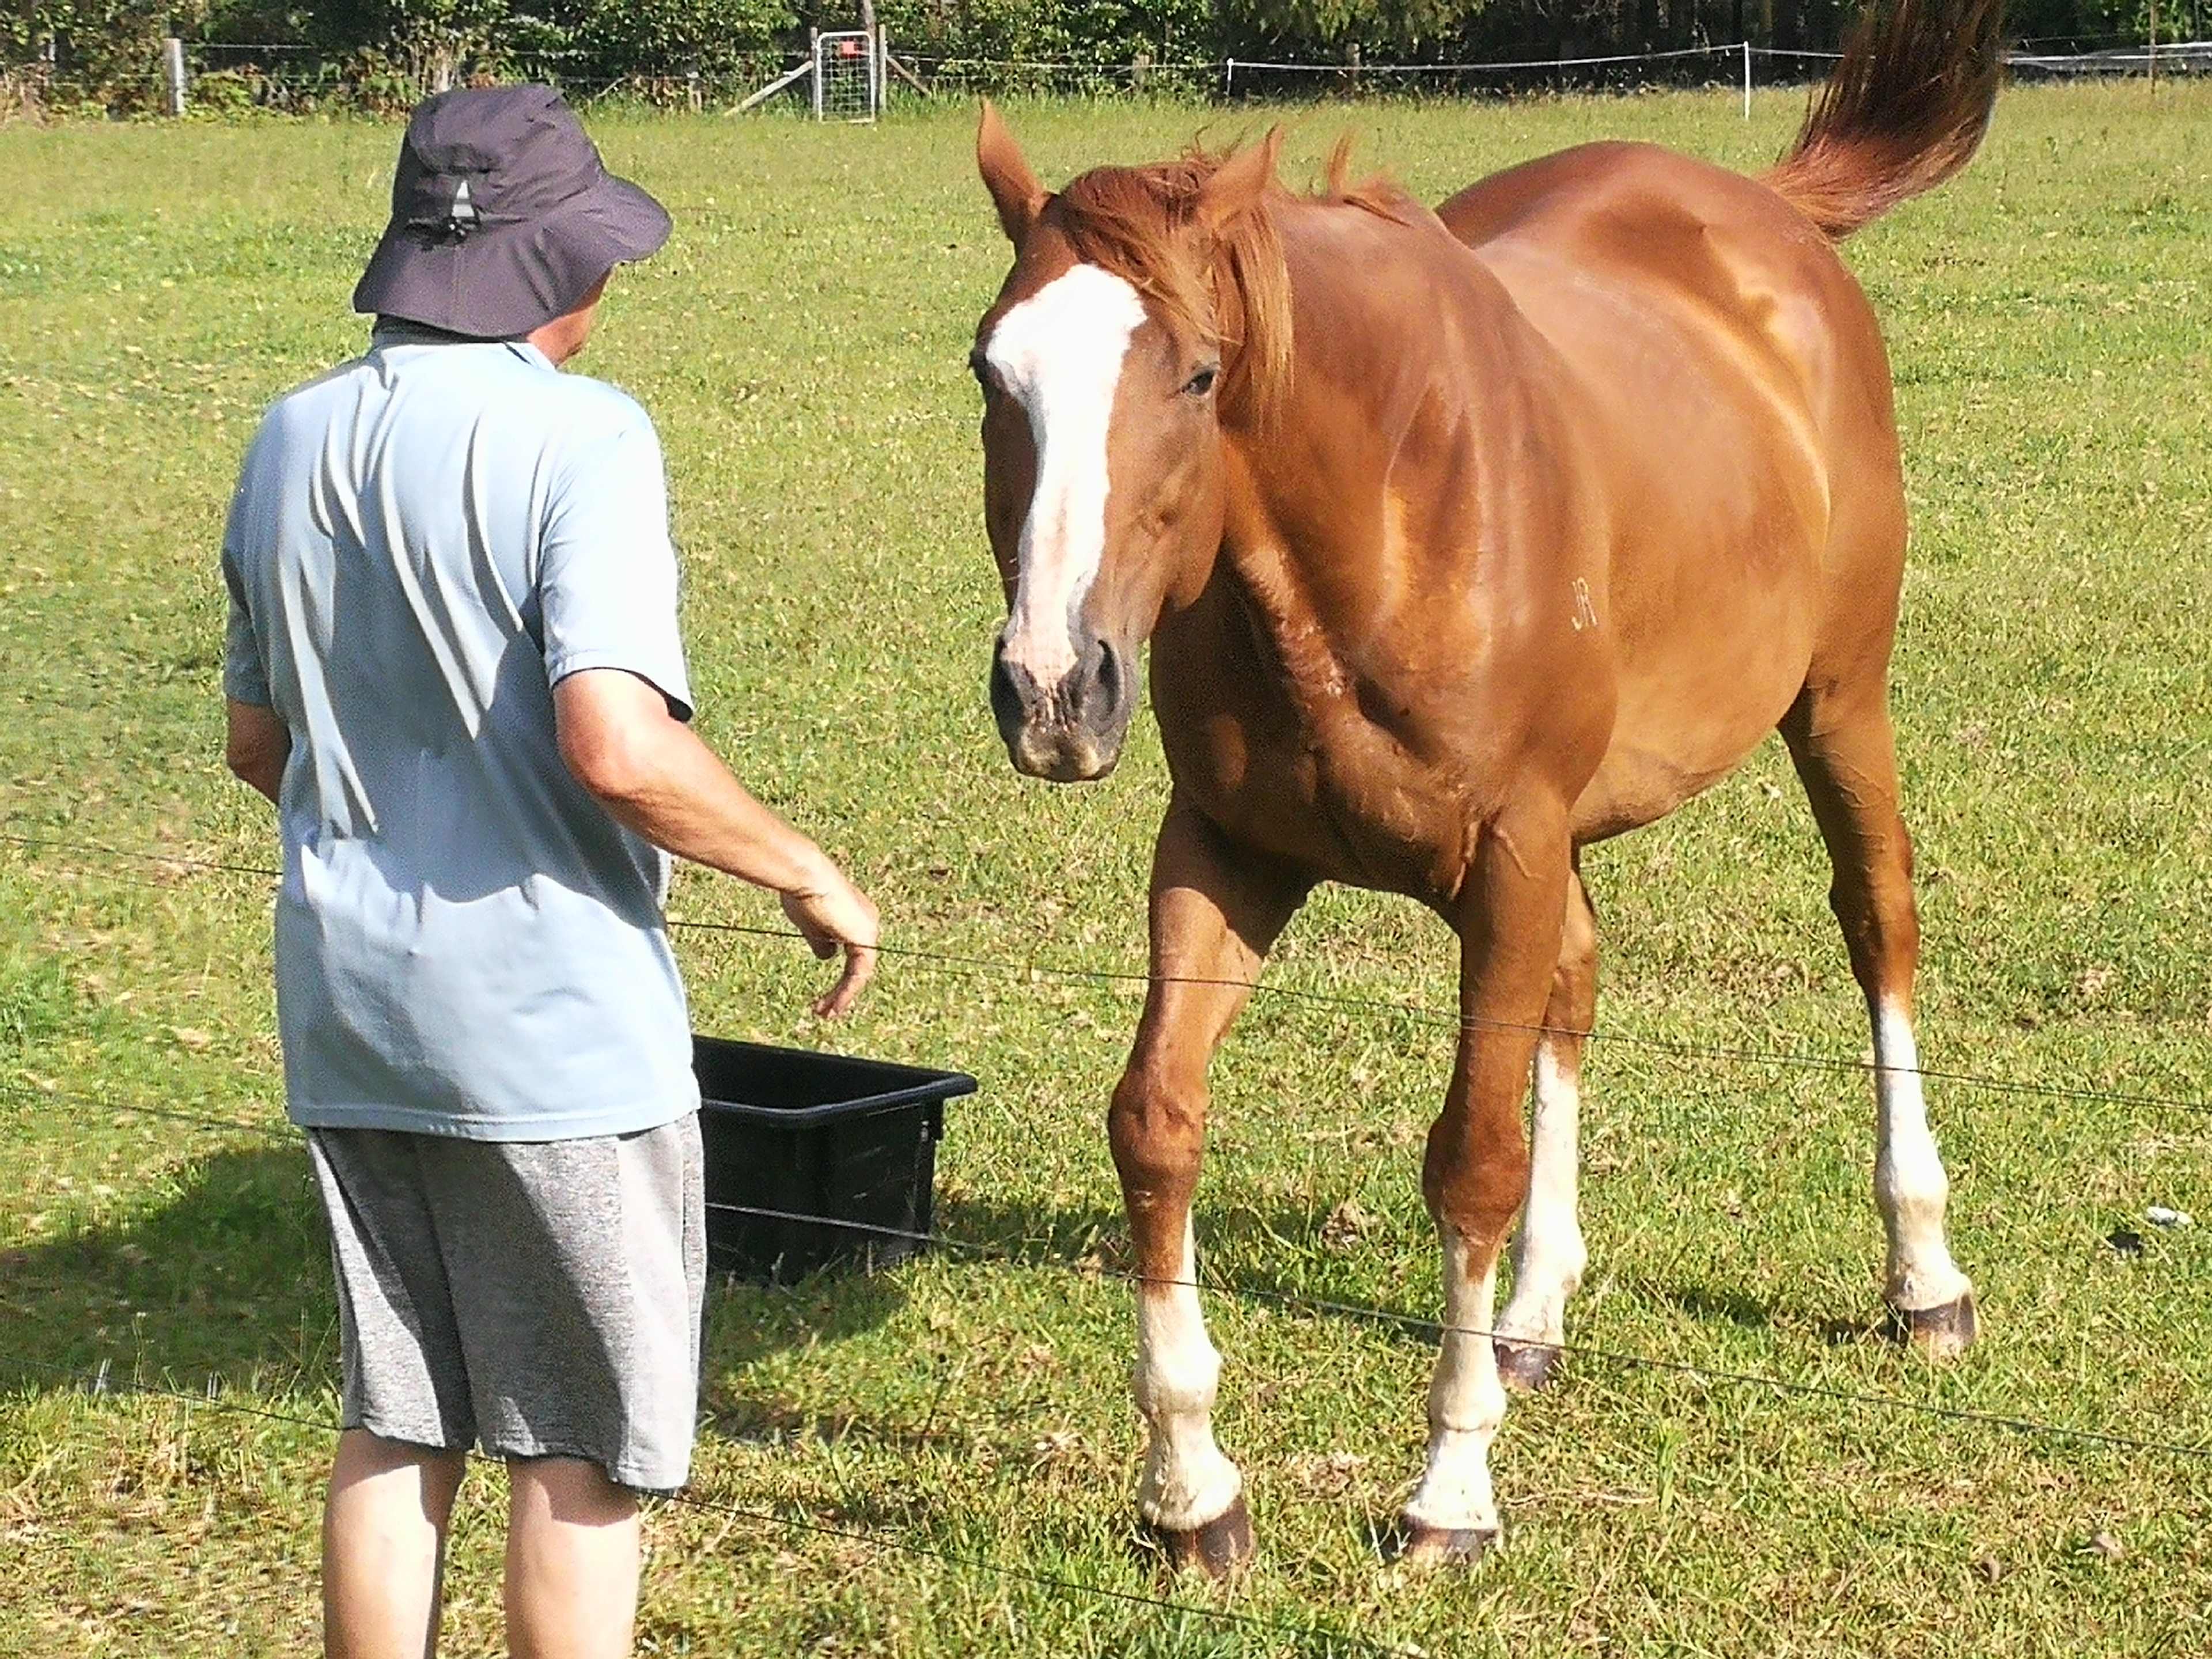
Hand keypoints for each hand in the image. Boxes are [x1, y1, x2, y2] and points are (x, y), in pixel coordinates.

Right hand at [779, 866, 879, 1018]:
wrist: (806, 876)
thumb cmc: (802, 892)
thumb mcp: (810, 924)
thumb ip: (821, 941)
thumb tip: (826, 956)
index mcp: (855, 917)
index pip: (852, 954)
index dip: (841, 978)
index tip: (824, 993)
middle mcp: (867, 922)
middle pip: (858, 966)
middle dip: (842, 991)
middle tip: (825, 1010)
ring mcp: (868, 930)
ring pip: (859, 973)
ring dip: (842, 996)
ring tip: (825, 1013)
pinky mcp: (864, 939)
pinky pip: (858, 974)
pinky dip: (846, 992)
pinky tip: (833, 1006)